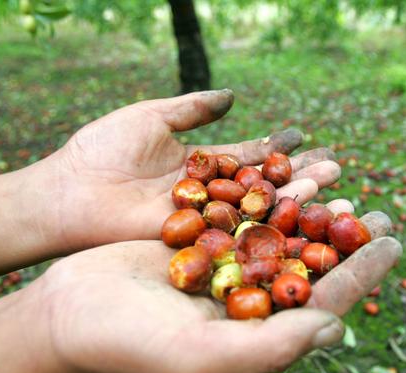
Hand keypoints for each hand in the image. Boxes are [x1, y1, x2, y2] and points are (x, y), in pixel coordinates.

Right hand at [35, 206, 399, 372]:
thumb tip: (336, 329)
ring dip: (311, 213)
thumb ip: (272, 347)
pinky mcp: (196, 247)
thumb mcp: (204, 357)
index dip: (362, 274)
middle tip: (380, 213)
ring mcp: (221, 274)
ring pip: (278, 237)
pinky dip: (267, 197)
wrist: (66, 317)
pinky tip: (289, 176)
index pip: (324, 302)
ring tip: (343, 185)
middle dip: (344, 241)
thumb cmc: (131, 347)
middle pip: (308, 266)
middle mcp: (246, 305)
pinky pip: (242, 217)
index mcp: (258, 336)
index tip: (395, 244)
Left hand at [41, 89, 340, 251]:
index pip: (247, 156)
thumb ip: (192, 109)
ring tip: (334, 185)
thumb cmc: (102, 151)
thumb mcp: (151, 117)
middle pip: (262, 185)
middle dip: (298, 175)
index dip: (275, 147)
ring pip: (258, 210)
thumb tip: (233, 95)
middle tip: (336, 167)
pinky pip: (239, 232)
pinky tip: (300, 212)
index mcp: (199, 165)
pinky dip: (270, 224)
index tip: (304, 137)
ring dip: (296, 199)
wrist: (69, 193)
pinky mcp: (197, 243)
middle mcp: (209, 196)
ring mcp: (205, 221)